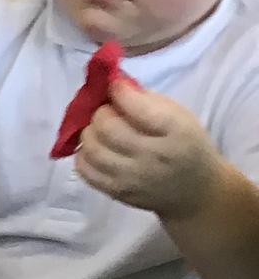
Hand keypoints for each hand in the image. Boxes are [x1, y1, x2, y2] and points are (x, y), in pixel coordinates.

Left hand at [77, 81, 221, 221]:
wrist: (195, 192)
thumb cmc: (186, 144)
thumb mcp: (180, 115)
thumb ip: (147, 100)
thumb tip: (113, 85)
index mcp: (176, 131)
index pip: (138, 108)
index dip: (119, 91)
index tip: (115, 85)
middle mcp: (152, 157)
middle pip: (108, 128)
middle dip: (101, 112)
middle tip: (107, 110)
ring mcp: (132, 179)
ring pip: (92, 149)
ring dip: (89, 132)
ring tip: (99, 129)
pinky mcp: (117, 193)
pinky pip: (85, 171)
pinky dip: (83, 154)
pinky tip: (95, 148)